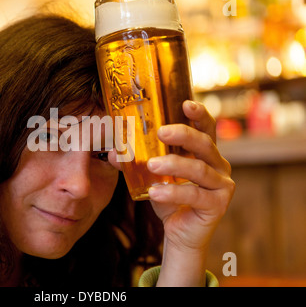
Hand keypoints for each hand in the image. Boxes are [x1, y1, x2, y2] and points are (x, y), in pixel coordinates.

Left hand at [107, 100, 234, 285]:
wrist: (180, 233)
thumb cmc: (169, 198)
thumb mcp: (152, 177)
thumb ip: (136, 163)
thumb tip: (113, 152)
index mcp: (204, 153)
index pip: (206, 128)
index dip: (199, 114)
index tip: (185, 103)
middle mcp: (218, 165)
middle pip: (204, 143)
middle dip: (183, 135)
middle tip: (161, 132)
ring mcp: (222, 185)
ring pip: (199, 169)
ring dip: (174, 165)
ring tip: (151, 165)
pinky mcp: (218, 204)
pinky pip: (195, 195)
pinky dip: (173, 192)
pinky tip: (155, 192)